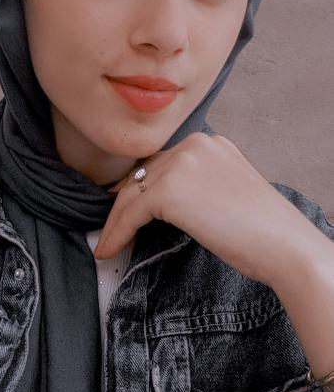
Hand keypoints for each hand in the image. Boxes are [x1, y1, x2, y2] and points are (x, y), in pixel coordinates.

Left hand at [94, 132, 316, 287]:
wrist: (284, 245)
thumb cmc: (262, 229)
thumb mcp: (227, 189)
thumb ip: (196, 183)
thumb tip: (160, 200)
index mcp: (208, 142)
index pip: (162, 163)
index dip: (140, 187)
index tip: (123, 206)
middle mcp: (193, 145)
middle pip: (143, 174)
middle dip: (123, 203)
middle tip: (112, 227)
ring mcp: (180, 164)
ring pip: (131, 193)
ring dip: (115, 222)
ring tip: (107, 245)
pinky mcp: (168, 190)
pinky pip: (130, 213)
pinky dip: (116, 232)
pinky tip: (110, 249)